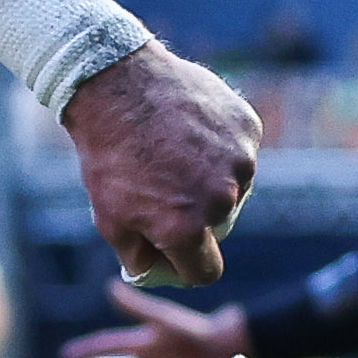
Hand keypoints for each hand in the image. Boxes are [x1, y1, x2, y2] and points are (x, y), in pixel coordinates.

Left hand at [63, 47, 260, 288]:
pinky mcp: (247, 129)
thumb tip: (157, 271)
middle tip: (166, 188)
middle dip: (197, 218)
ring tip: (175, 154)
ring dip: (211, 181)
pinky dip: (221, 148)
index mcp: (187, 229)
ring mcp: (240, 162)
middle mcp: (222, 200)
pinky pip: (240, 153)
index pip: (206, 272)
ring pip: (233, 188)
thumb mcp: (109, 217)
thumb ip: (139, 256)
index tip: (176, 250)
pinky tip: (190, 131)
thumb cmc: (109, 155)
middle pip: (219, 227)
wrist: (117, 85)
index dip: (188, 265)